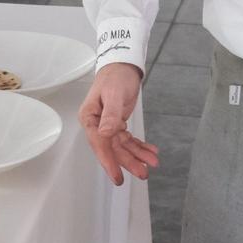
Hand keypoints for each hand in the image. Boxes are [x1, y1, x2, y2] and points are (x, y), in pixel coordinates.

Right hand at [80, 62, 158, 185]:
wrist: (123, 66)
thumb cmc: (116, 77)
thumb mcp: (114, 94)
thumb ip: (110, 115)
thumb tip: (105, 134)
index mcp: (90, 118)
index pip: (99, 143)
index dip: (109, 161)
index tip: (117, 176)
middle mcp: (96, 124)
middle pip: (112, 148)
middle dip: (128, 161)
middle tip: (142, 172)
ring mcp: (107, 125)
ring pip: (121, 147)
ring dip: (137, 155)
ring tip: (152, 162)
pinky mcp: (117, 124)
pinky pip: (128, 140)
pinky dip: (139, 146)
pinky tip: (150, 151)